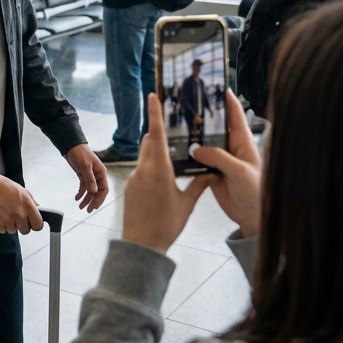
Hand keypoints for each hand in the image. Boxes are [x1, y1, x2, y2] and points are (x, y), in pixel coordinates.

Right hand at [0, 174, 42, 233]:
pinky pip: (3, 231)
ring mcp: (8, 220)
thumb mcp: (22, 190)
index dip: (35, 225)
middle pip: (25, 231)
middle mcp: (19, 214)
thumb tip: (37, 209)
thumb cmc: (2, 186)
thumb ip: (31, 202)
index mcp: (27, 205)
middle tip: (15, 216)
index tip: (32, 223)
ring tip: (5, 212)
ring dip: (10, 224)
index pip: (38, 225)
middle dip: (21, 225)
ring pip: (13, 231)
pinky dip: (1, 225)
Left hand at [65, 143, 108, 211]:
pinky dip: (81, 193)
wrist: (71, 145)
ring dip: (86, 199)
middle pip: (98, 192)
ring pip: (90, 191)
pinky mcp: (83, 175)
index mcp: (101, 173)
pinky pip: (84, 187)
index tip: (94, 206)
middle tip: (87, 210)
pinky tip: (77, 198)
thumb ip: (90, 179)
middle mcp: (97, 175)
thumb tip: (94, 191)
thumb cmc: (80, 153)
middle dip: (93, 201)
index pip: (104, 189)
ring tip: (80, 206)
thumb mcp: (85, 166)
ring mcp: (91, 176)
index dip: (100, 199)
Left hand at [119, 93, 208, 252]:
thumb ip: (199, 184)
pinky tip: (163, 181)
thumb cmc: (166, 226)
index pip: (157, 134)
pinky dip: (151, 167)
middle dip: (159, 135)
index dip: (155, 114)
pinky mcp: (130, 187)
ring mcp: (134, 178)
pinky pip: (141, 169)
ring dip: (156, 153)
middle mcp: (144, 170)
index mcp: (160, 170)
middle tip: (175, 133)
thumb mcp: (188, 204)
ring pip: (145, 156)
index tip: (152, 96)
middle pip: (150, 142)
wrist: (141, 245)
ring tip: (173, 160)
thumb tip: (212, 170)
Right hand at [189, 90, 262, 237]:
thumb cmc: (255, 192)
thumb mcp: (239, 172)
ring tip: (176, 123)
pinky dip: (188, 156)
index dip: (226, 98)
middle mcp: (231, 148)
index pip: (235, 114)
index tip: (214, 84)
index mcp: (243, 142)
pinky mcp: (211, 173)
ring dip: (193, 136)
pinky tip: (176, 150)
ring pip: (204, 143)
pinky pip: (198, 161)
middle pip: (216, 126)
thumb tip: (195, 148)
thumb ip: (218, 157)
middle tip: (187, 102)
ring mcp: (220, 160)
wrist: (253, 218)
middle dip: (203, 115)